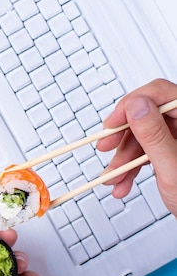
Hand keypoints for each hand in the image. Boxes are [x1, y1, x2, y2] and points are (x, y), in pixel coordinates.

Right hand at [96, 78, 176, 214]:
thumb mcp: (173, 167)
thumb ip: (154, 135)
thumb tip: (136, 106)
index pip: (160, 93)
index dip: (131, 105)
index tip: (111, 124)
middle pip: (146, 116)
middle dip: (123, 137)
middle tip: (106, 148)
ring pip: (142, 136)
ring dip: (123, 158)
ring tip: (115, 178)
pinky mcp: (172, 150)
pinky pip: (146, 151)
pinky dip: (131, 167)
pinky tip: (123, 182)